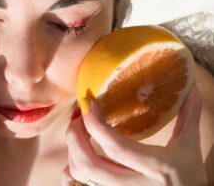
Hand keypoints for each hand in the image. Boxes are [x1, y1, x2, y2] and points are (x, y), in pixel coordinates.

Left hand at [63, 85, 206, 185]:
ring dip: (73, 150)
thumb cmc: (190, 179)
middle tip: (77, 117)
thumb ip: (189, 116)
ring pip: (82, 175)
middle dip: (74, 137)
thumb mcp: (189, 148)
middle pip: (89, 164)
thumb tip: (190, 86)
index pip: (115, 146)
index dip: (94, 123)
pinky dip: (72, 170)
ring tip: (79, 132)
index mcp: (156, 168)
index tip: (87, 102)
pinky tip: (78, 155)